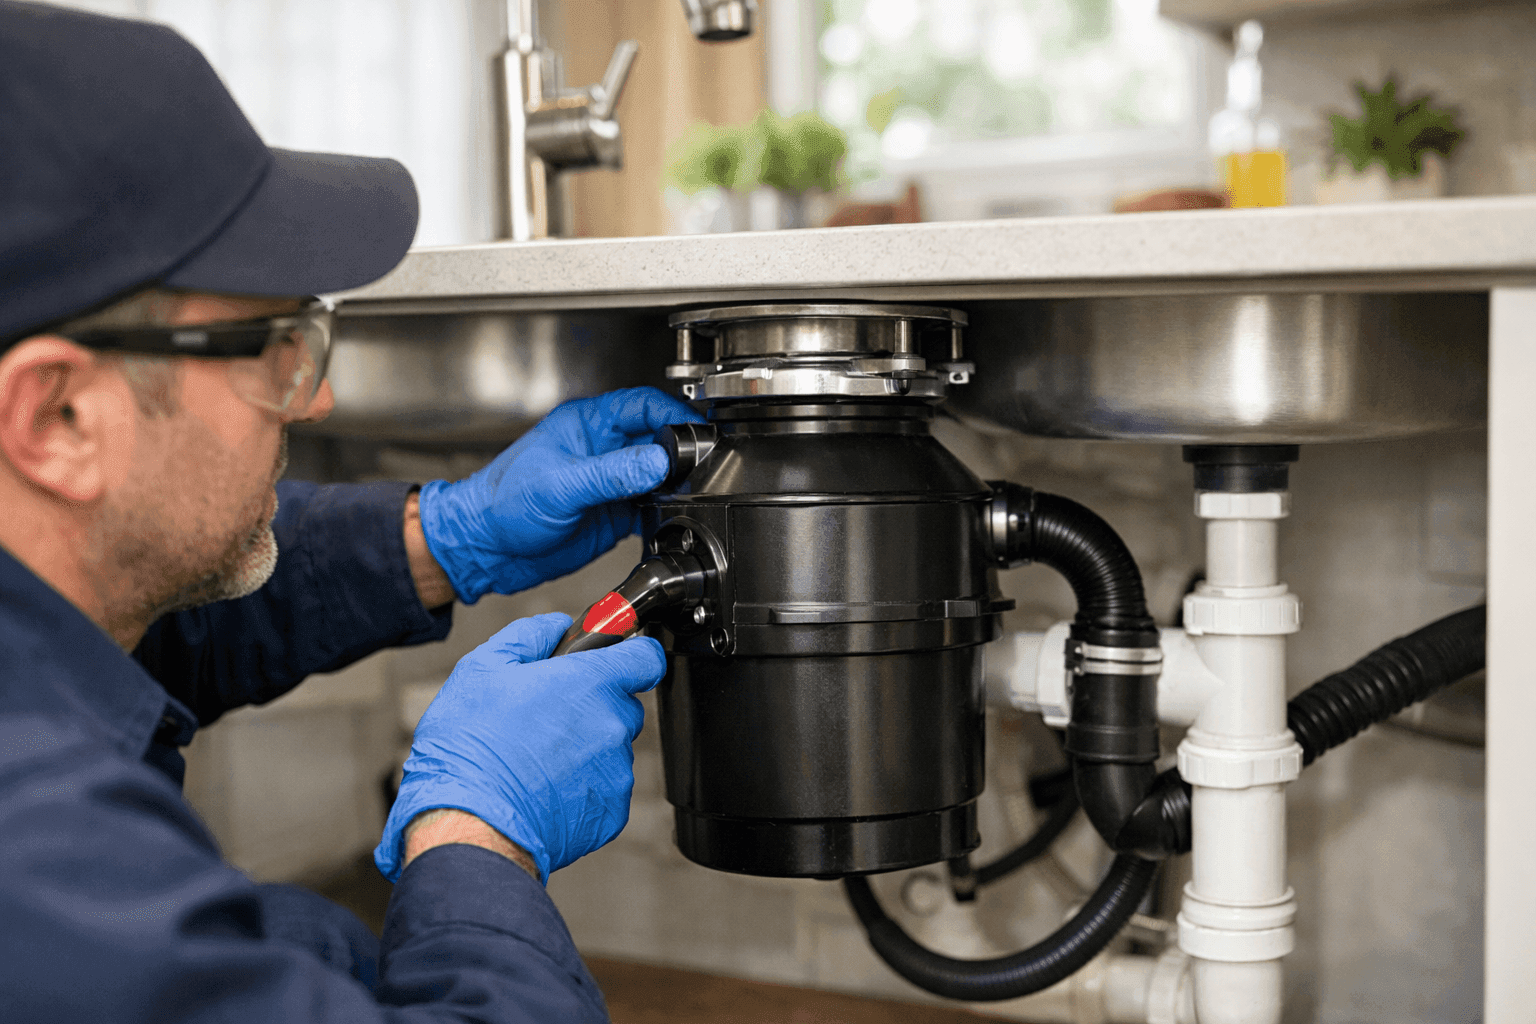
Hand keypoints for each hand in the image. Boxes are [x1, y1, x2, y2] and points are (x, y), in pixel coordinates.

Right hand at [374, 612, 666, 883]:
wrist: (470, 824)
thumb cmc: (470, 747)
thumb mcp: (483, 669)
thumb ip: (529, 637)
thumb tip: (557, 626)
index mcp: (591, 683)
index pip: (646, 657)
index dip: (631, 655)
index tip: (615, 660)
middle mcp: (613, 725)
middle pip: (623, 705)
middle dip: (593, 707)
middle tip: (547, 719)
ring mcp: (617, 771)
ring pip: (611, 749)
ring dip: (586, 750)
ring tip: (536, 761)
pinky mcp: (612, 812)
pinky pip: (604, 789)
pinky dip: (581, 789)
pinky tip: (543, 790)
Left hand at [418, 387, 701, 603]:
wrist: (486, 550)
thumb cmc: (502, 504)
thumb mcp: (559, 485)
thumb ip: (611, 473)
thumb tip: (659, 462)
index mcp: (588, 425)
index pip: (643, 405)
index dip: (673, 415)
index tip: (696, 433)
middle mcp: (605, 449)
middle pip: (659, 439)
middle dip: (683, 452)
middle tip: (701, 469)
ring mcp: (612, 482)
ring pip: (660, 475)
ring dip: (677, 485)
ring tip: (688, 496)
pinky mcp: (615, 513)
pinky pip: (652, 507)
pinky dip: (667, 513)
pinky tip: (671, 519)